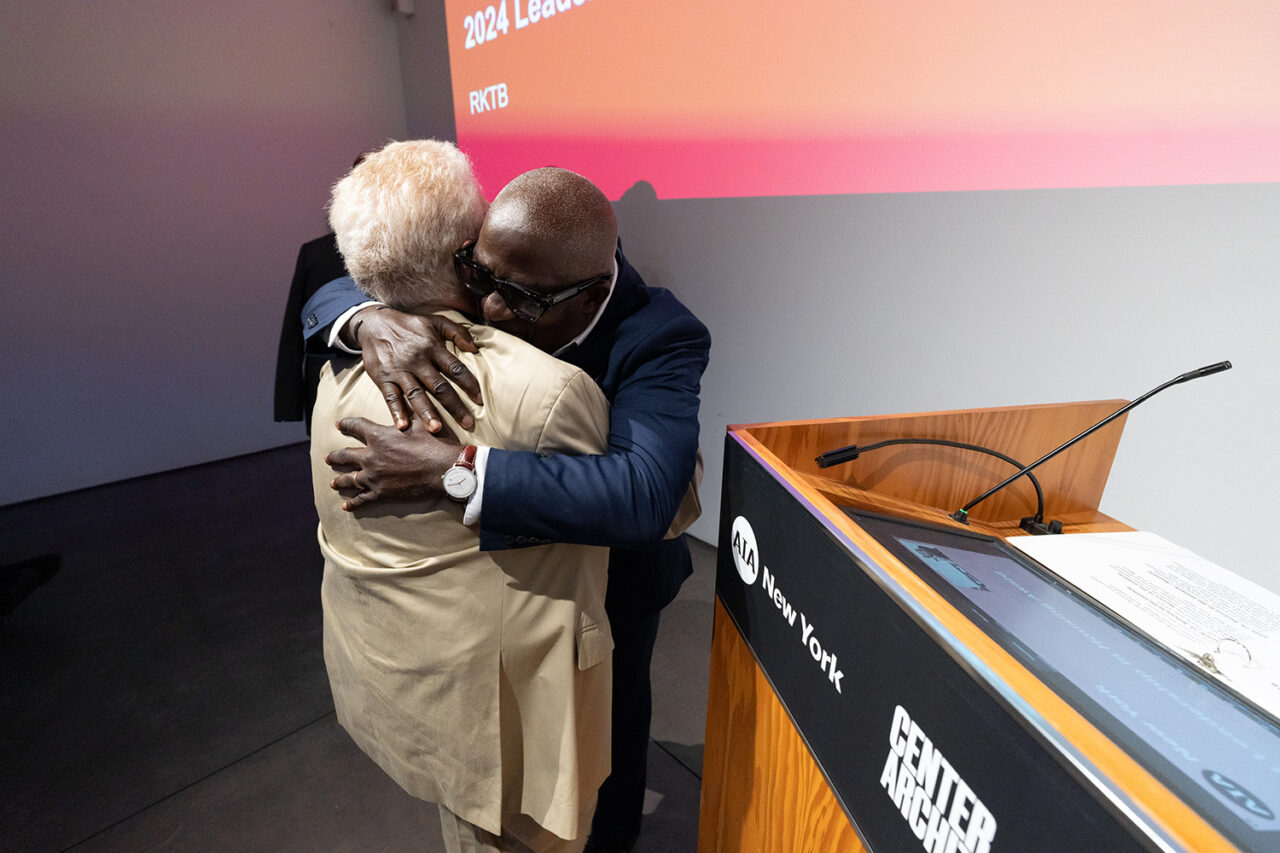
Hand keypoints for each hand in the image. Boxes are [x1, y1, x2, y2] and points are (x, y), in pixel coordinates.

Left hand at [325, 417, 461, 510]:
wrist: (444, 470)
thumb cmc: (433, 444)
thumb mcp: (419, 422)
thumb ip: (407, 413)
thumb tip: (406, 398)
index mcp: (379, 436)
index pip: (356, 426)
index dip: (346, 424)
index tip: (339, 424)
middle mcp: (371, 456)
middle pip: (346, 455)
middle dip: (335, 456)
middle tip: (328, 457)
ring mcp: (374, 477)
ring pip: (350, 479)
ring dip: (340, 480)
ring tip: (333, 482)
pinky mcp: (381, 493)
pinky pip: (362, 499)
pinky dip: (353, 502)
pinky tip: (346, 505)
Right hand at [350, 306, 483, 431]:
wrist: (375, 323)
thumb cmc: (410, 325)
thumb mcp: (436, 321)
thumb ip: (458, 332)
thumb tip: (476, 348)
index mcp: (433, 348)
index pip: (455, 369)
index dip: (469, 384)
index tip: (480, 401)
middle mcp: (418, 361)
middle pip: (439, 387)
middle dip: (454, 406)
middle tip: (468, 424)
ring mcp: (400, 371)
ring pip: (416, 394)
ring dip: (426, 412)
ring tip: (436, 429)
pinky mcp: (383, 378)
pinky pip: (390, 397)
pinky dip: (396, 411)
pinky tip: (402, 426)